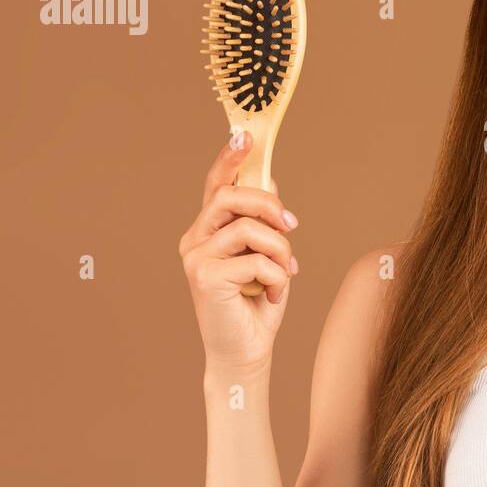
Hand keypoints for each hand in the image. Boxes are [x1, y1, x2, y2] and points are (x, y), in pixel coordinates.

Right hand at [177, 131, 299, 372]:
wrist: (245, 351)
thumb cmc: (257, 303)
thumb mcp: (266, 255)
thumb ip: (263, 221)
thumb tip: (269, 180)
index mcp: (207, 229)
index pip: (216, 184)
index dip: (229, 158)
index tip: (245, 135)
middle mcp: (195, 239)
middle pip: (233, 196)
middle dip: (270, 206)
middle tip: (292, 226)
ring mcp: (195, 257)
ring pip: (248, 228)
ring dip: (279, 250)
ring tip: (285, 273)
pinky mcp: (204, 278)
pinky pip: (255, 260)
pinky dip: (276, 277)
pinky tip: (273, 295)